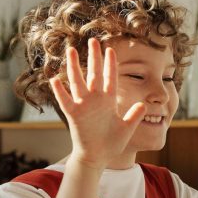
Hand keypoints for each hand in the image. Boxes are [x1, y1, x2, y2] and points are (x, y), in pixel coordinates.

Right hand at [49, 38, 145, 168]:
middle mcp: (95, 100)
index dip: (110, 64)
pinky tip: (54, 79)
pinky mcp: (74, 115)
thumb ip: (134, 116)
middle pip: (94, 74)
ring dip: (74, 67)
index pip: (110, 78)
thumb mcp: (126, 128)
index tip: (110, 49)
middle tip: (93, 40)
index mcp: (108, 101)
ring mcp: (83, 106)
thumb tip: (144, 105)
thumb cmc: (112, 143)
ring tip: (71, 50)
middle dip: (94, 57)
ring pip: (78, 82)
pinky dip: (60, 91)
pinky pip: (65, 101)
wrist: (98, 157)